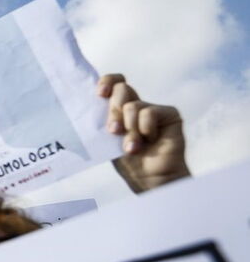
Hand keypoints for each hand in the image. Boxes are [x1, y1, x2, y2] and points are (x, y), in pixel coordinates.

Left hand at [98, 74, 189, 192]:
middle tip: (114, 132)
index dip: (107, 82)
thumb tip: (93, 101)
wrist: (150, 179)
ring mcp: (153, 109)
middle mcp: (136, 105)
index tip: (100, 94)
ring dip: (129, 129)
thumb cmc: (129, 162)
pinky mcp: (169, 113)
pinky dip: (144, 129)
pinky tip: (150, 140)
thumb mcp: (109, 140)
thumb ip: (104, 120)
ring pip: (132, 105)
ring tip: (133, 147)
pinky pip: (148, 113)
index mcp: (119, 109)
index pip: (113, 83)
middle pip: (121, 90)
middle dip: (114, 112)